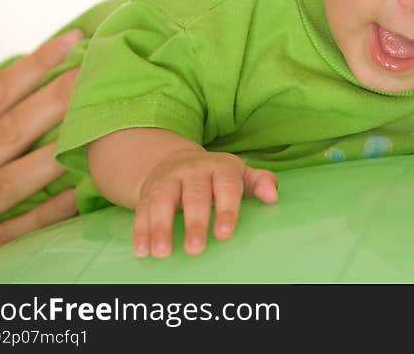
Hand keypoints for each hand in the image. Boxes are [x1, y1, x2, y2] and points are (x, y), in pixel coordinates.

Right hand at [0, 30, 83, 263]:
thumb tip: (26, 88)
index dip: (33, 68)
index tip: (75, 40)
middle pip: (7, 133)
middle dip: (54, 101)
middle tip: (96, 76)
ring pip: (8, 182)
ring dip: (50, 157)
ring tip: (92, 131)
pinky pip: (9, 234)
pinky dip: (41, 216)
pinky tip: (75, 198)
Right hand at [133, 148, 278, 257]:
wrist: (175, 160)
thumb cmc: (217, 176)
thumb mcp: (240, 175)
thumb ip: (260, 183)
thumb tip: (273, 196)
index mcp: (221, 168)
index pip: (226, 187)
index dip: (226, 209)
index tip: (224, 234)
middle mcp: (193, 171)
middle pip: (194, 196)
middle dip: (194, 223)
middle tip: (195, 249)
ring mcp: (169, 181)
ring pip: (163, 201)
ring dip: (161, 227)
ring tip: (163, 252)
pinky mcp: (148, 193)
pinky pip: (142, 210)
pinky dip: (140, 231)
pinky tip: (142, 251)